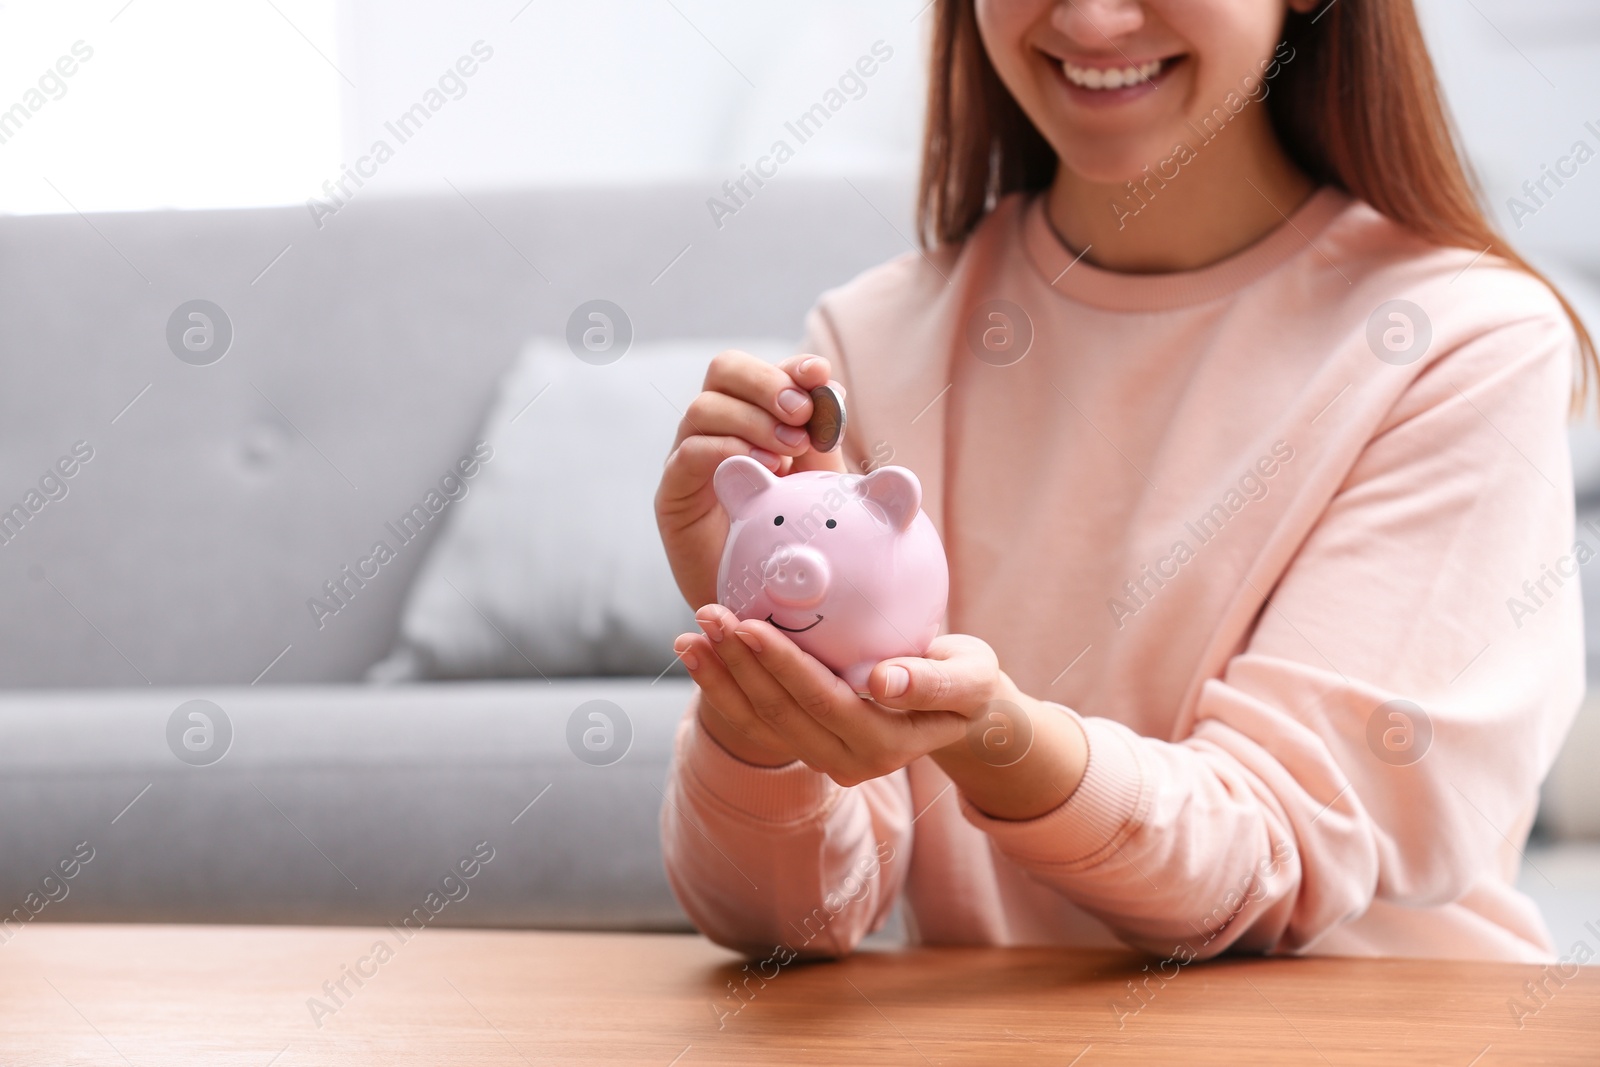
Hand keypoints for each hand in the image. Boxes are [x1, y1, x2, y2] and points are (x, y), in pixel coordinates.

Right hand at [656, 351, 847, 610]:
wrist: (761, 602)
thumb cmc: (792, 537)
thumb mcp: (818, 480)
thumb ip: (822, 435)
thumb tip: (830, 386)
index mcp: (752, 416)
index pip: (760, 369)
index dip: (788, 365)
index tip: (819, 375)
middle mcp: (716, 429)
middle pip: (723, 371)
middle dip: (766, 383)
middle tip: (801, 414)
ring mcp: (689, 457)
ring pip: (704, 408)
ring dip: (753, 421)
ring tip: (789, 451)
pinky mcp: (672, 494)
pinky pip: (688, 454)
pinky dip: (727, 450)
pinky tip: (764, 470)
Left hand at [675, 604, 1006, 783]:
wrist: (960, 708)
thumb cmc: (968, 682)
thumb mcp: (972, 678)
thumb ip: (934, 682)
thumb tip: (884, 682)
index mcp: (887, 745)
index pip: (824, 701)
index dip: (783, 664)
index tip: (749, 623)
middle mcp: (849, 762)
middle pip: (782, 712)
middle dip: (739, 663)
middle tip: (709, 614)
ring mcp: (823, 757)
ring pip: (760, 721)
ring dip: (721, 677)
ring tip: (690, 635)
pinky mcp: (805, 743)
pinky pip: (755, 720)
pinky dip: (722, 687)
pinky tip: (696, 654)